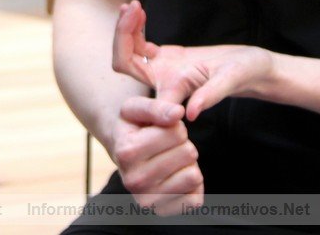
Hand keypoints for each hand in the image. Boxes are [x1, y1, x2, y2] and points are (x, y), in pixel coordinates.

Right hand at [108, 96, 203, 214]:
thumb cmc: (133, 127)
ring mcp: (147, 200)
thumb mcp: (136, 108)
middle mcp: (133, 180)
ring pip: (193, 176)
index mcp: (126, 151)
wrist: (124, 154)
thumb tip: (178, 113)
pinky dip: (191, 185)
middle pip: (188, 153)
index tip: (162, 130)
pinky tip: (175, 177)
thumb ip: (157, 107)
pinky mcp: (162, 213)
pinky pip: (195, 200)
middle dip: (183, 145)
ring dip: (188, 165)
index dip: (176, 126)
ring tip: (171, 161)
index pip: (177, 132)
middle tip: (167, 147)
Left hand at [112, 0, 273, 119]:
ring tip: (132, 4)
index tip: (135, 22)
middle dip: (122, 34)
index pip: (133, 75)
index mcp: (173, 92)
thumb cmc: (245, 75)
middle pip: (124, 62)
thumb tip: (190, 114)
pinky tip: (138, 9)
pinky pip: (141, 44)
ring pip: (130, 51)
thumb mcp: (230, 81)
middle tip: (131, 6)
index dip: (128, 57)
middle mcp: (162, 82)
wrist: (252, 69)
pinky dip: (135, 26)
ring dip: (126, 27)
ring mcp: (162, 69)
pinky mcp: (166, 58)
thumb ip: (211, 95)